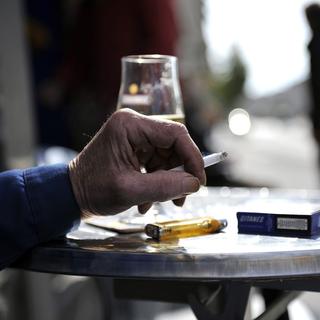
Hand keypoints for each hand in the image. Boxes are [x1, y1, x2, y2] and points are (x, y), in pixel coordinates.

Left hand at [69, 109, 205, 217]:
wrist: (71, 194)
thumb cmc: (93, 189)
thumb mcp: (130, 190)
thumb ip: (165, 186)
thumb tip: (194, 184)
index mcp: (130, 125)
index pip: (175, 134)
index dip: (192, 157)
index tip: (198, 180)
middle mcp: (134, 126)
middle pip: (173, 146)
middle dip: (180, 174)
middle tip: (181, 197)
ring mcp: (135, 137)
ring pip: (167, 157)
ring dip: (168, 182)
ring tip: (156, 202)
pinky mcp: (135, 149)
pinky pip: (158, 163)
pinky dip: (158, 182)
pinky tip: (146, 199)